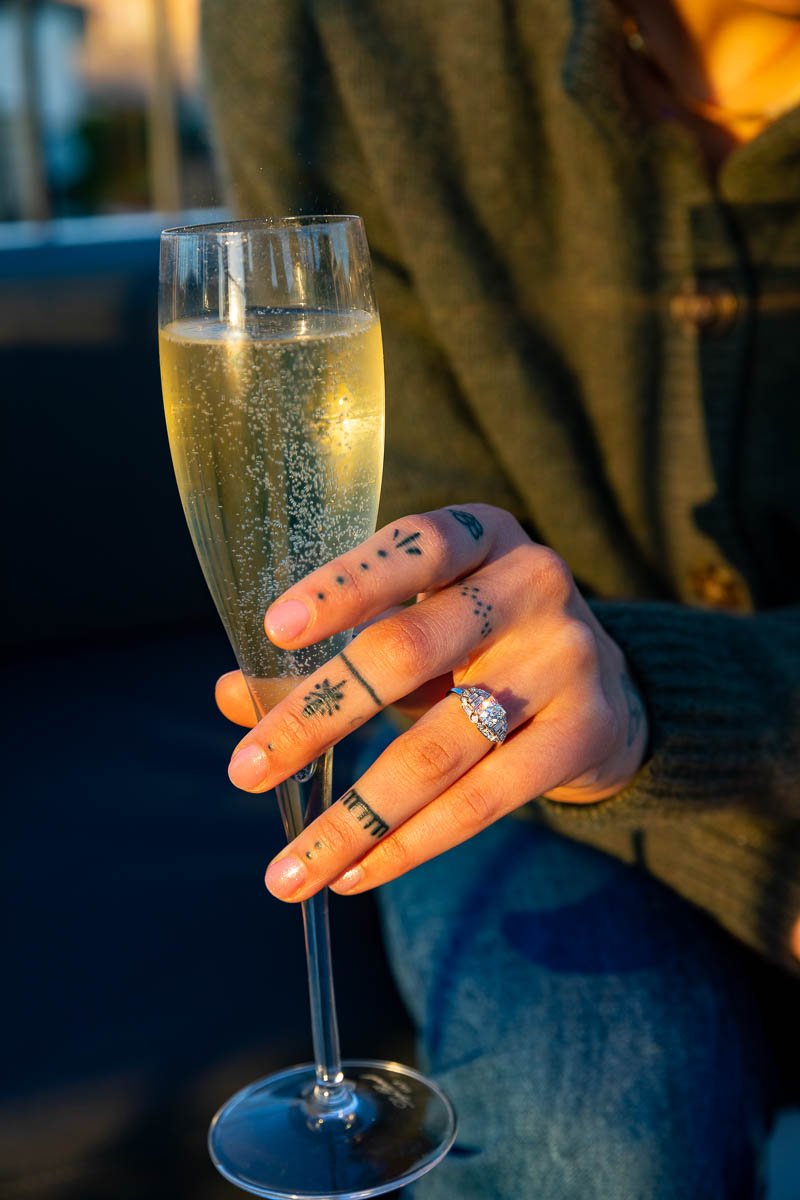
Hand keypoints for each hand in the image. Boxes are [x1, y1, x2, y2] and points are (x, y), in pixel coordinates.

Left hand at [216, 505, 647, 900]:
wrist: (606, 691)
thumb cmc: (481, 647)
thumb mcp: (416, 625)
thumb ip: (332, 652)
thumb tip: (231, 695)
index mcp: (483, 536)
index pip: (412, 547)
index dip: (343, 586)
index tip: (273, 631)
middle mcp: (533, 582)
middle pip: (408, 649)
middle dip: (317, 716)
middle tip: (245, 770)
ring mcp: (568, 656)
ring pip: (440, 746)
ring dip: (354, 815)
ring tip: (289, 870)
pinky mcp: (586, 729)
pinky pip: (484, 798)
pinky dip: (411, 842)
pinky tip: (355, 872)